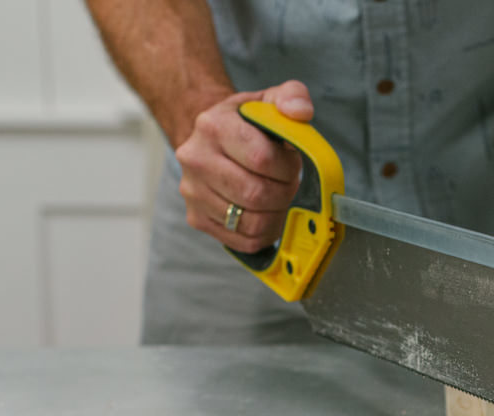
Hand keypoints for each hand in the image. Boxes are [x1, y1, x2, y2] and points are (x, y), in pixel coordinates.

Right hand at [174, 79, 313, 251]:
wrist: (210, 138)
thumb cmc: (246, 123)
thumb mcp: (268, 100)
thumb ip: (291, 96)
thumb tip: (301, 112)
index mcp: (213, 126)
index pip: (261, 159)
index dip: (287, 167)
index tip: (291, 164)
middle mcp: (196, 160)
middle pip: (256, 195)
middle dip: (284, 193)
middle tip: (288, 184)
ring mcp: (193, 192)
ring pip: (251, 223)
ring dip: (277, 216)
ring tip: (278, 198)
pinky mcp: (197, 218)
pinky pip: (243, 240)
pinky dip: (265, 233)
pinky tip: (268, 215)